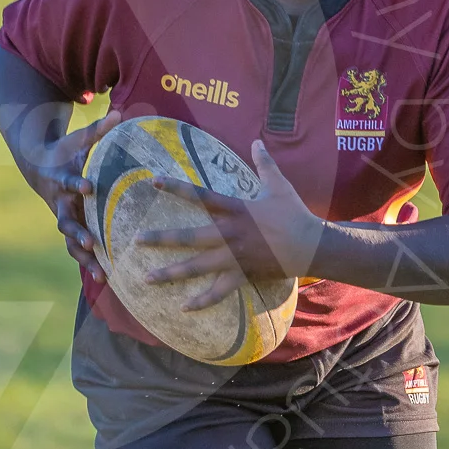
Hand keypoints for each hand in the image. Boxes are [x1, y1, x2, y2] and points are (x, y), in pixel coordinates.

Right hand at [24, 109, 121, 281]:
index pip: (68, 181)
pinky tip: (106, 279)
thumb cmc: (65, 152)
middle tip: (91, 242)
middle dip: (78, 233)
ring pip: (71, 243)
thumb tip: (120, 114)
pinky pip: (77, 251)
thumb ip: (98, 130)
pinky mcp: (70, 230)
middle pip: (66, 221)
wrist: (39, 168)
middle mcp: (60, 203)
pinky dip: (89, 263)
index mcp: (62, 180)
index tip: (88, 186)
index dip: (76, 184)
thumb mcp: (78, 140)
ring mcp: (63, 219)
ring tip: (102, 274)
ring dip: (84, 258)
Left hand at [137, 140, 323, 310]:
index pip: (200, 196)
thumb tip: (257, 140)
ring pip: (197, 267)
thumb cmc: (294, 213)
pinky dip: (202, 301)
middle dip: (161, 238)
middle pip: (190, 237)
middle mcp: (230, 234)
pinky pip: (219, 291)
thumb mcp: (279, 185)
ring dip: (171, 273)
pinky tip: (184, 307)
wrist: (313, 245)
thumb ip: (264, 163)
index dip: (176, 187)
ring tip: (146, 278)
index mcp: (236, 209)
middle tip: (136, 240)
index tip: (153, 181)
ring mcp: (234, 257)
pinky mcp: (242, 274)